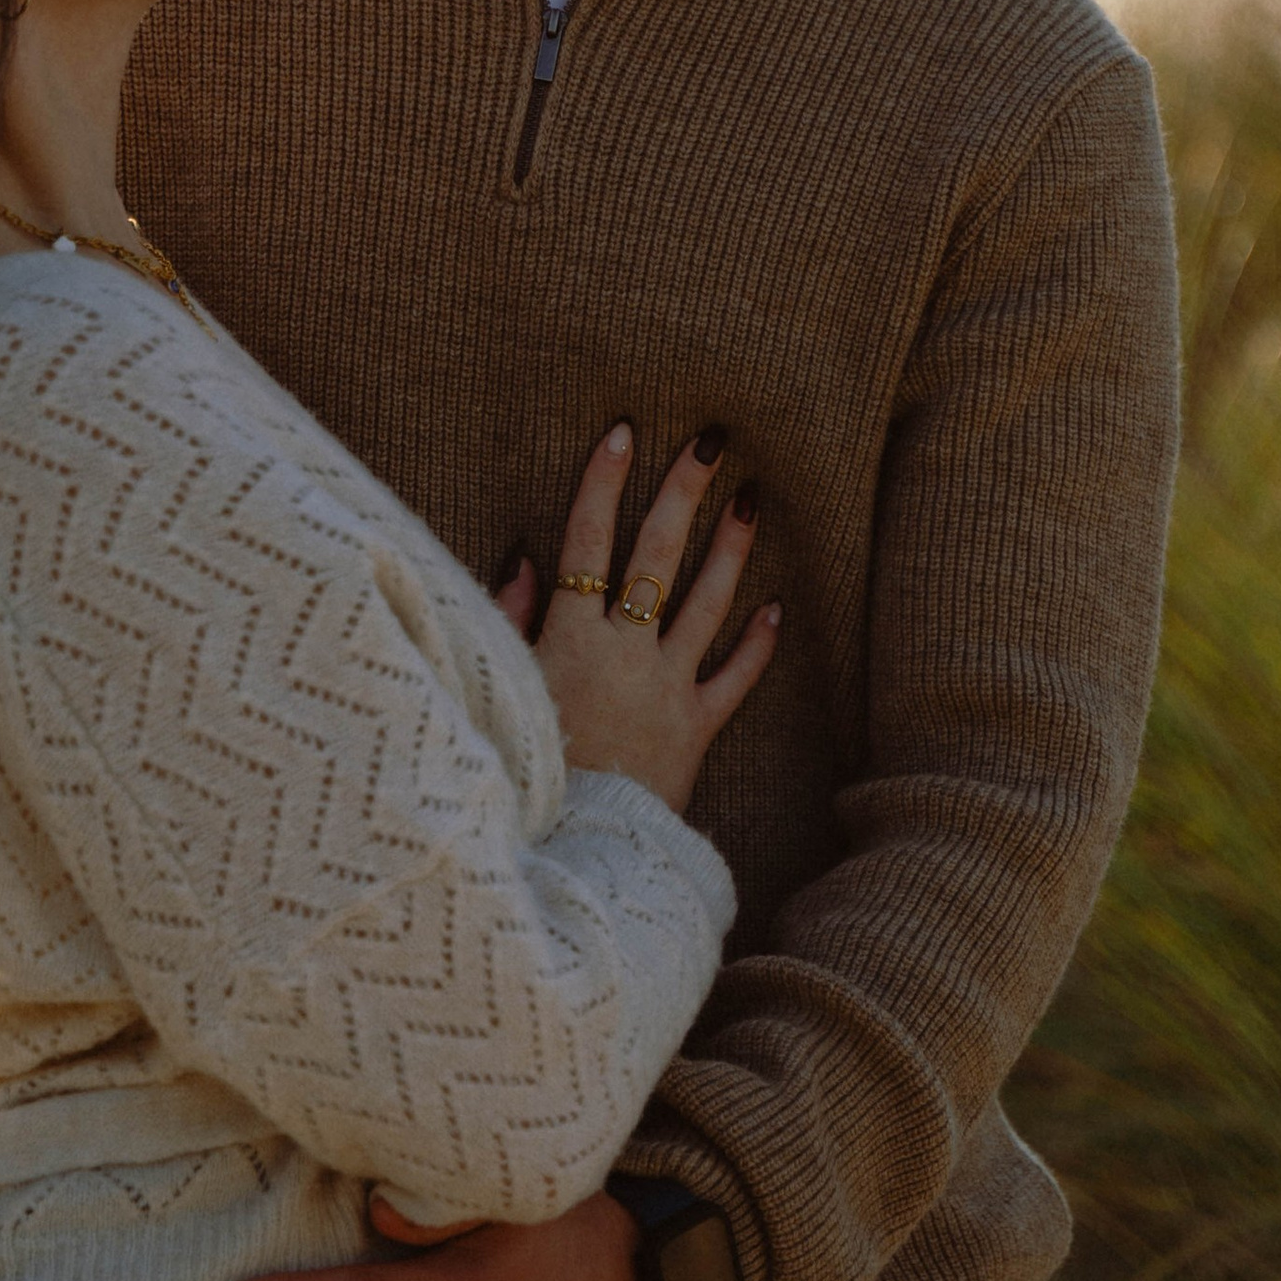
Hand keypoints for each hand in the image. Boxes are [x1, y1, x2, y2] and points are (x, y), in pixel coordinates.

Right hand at [498, 424, 778, 809]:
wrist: (574, 849)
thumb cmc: (527, 767)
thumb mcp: (503, 688)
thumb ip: (509, 621)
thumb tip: (525, 558)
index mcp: (571, 638)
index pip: (586, 542)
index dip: (602, 485)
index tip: (622, 432)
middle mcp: (625, 652)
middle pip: (656, 556)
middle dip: (682, 493)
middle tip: (710, 440)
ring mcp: (666, 688)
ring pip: (707, 605)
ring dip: (731, 549)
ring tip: (751, 499)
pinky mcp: (695, 730)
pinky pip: (734, 682)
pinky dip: (757, 647)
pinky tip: (777, 609)